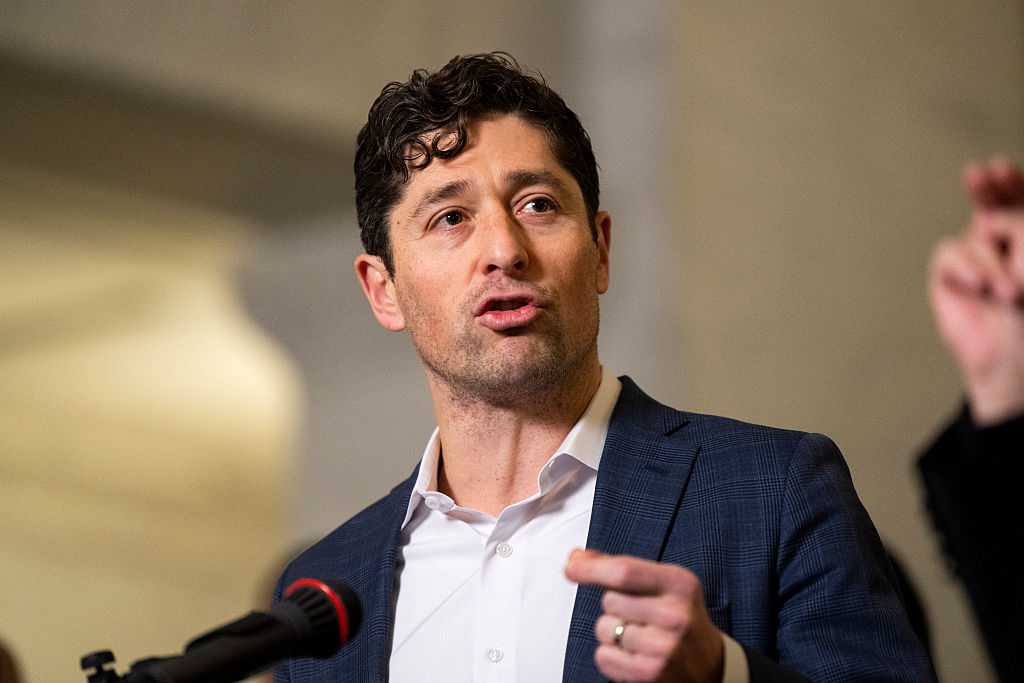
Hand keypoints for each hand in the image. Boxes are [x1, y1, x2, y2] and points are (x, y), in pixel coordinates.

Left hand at [565, 549, 723, 682]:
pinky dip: (611, 656)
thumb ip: (620, 568)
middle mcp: (674, 614)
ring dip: (612, 632)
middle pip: (609, 601)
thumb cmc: (679, 617)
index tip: (571, 567)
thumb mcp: (662, 583)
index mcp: (679, 583)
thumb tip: (577, 558)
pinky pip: (603, 656)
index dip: (591, 569)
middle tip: (639, 615)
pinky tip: (635, 655)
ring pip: (604, 629)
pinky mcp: (650, 673)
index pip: (624, 571)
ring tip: (640, 636)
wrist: (710, 666)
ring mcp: (663, 647)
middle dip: (614, 607)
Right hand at [929, 158, 1023, 424]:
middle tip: (982, 175)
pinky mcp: (951, 275)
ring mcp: (979, 259)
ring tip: (1009, 293)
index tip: (1000, 168)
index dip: (1011, 183)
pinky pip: (950, 252)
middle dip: (990, 192)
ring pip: (976, 232)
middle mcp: (1007, 246)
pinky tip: (981, 287)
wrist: (1012, 363)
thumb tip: (989, 217)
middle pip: (994, 204)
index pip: (1020, 201)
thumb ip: (1019, 230)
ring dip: (992, 260)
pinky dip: (967, 268)